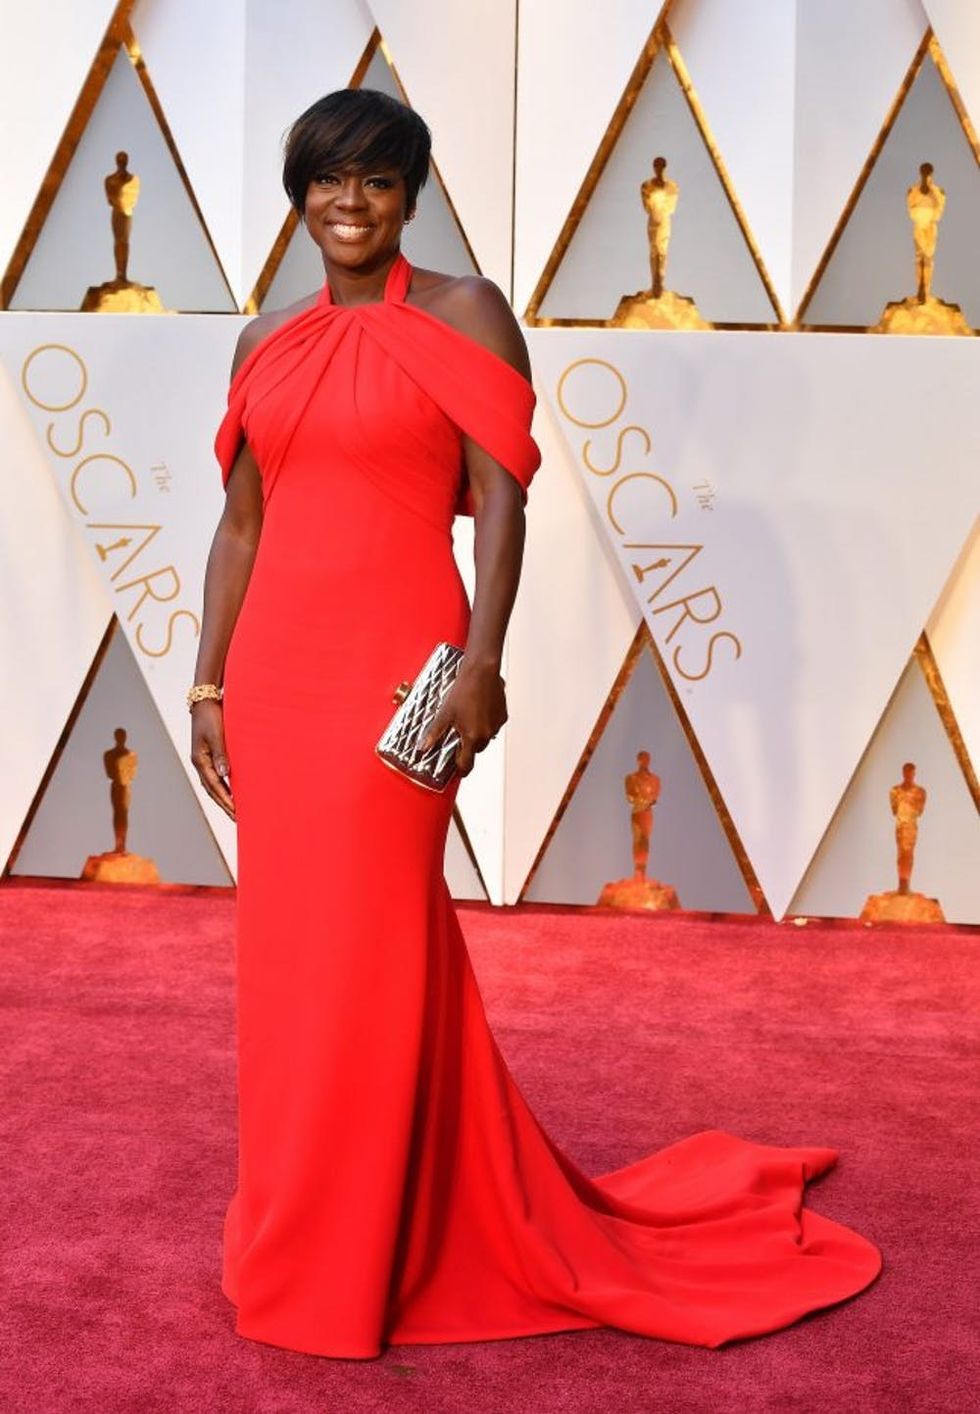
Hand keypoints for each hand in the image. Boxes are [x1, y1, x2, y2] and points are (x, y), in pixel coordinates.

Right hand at [190, 700, 234, 819]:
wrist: (205, 701)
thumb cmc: (211, 716)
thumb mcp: (216, 734)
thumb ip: (221, 754)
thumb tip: (225, 774)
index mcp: (200, 760)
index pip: (214, 786)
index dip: (226, 800)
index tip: (236, 812)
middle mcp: (200, 763)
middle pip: (212, 790)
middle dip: (224, 805)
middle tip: (237, 819)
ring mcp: (203, 760)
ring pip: (213, 785)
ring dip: (223, 798)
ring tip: (234, 811)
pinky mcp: (209, 755)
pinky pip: (216, 777)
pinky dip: (223, 787)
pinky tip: (232, 792)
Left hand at [419, 659, 506, 776]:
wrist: (481, 671)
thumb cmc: (464, 689)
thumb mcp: (444, 713)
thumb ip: (434, 733)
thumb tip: (423, 747)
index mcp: (472, 736)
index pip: (467, 764)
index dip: (461, 770)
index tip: (457, 771)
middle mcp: (487, 734)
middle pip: (475, 750)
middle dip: (467, 746)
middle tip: (457, 734)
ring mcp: (496, 725)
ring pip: (485, 737)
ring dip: (477, 733)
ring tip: (467, 718)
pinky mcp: (502, 715)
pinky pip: (493, 725)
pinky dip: (486, 722)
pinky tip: (477, 710)